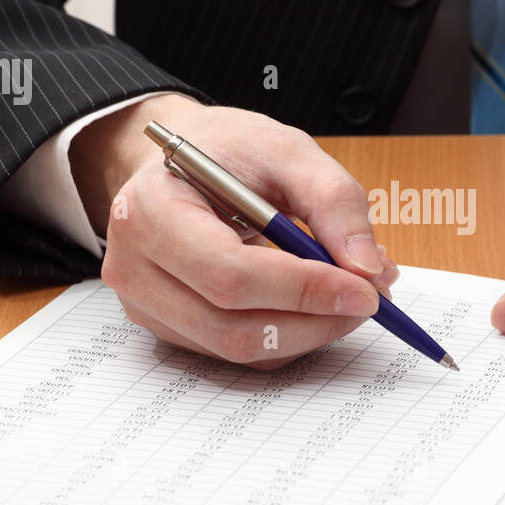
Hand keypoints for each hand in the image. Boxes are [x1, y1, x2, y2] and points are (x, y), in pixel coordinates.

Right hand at [70, 94, 397, 368]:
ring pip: (238, 350)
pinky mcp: (167, 329)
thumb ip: (334, 202)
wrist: (181, 165)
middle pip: (232, 327)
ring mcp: (145, 306)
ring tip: (348, 295)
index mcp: (150, 211)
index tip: (366, 289)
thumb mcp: (287, 151)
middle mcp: (133, 267)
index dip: (304, 290)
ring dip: (308, 333)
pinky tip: (313, 304)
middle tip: (371, 299)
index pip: (229, 275)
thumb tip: (368, 268)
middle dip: (315, 320)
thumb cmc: (228, 153)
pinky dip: (288, 336)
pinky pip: (236, 353)